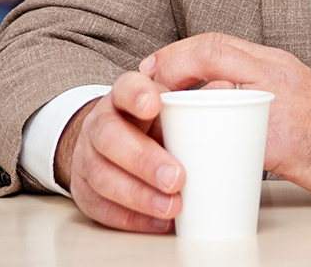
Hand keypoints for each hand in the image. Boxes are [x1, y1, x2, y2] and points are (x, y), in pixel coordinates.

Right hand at [56, 71, 184, 233]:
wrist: (110, 147)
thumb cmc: (149, 127)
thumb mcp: (169, 109)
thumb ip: (197, 101)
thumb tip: (228, 87)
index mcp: (123, 98)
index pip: (124, 88)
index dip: (137, 94)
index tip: (155, 104)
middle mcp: (99, 124)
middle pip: (110, 137)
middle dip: (144, 160)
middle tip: (177, 178)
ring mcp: (85, 157)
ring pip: (102, 176)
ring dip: (139, 195)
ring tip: (172, 207)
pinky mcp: (82, 189)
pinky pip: (101, 207)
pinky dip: (131, 218)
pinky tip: (156, 222)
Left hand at [144, 33, 310, 200]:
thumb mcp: (290, 87)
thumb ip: (253, 82)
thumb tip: (210, 92)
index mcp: (273, 62)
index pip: (215, 42)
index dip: (176, 53)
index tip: (152, 70)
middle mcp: (275, 75)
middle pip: (212, 56)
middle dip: (170, 72)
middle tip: (148, 97)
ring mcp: (280, 107)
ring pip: (220, 96)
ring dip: (186, 110)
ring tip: (164, 127)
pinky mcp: (285, 142)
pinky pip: (239, 138)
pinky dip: (213, 146)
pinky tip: (197, 158)